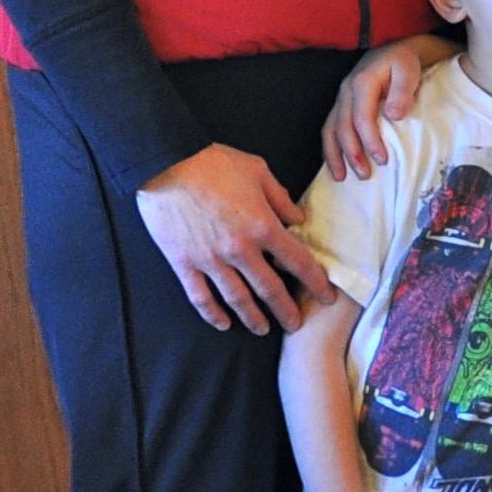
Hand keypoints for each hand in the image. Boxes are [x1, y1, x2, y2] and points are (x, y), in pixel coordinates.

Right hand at [135, 143, 329, 334]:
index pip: (298, 262)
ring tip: (263, 329)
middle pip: (270, 289)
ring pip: (237, 299)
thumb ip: (281, 198)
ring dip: (253, 318)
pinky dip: (212, 313)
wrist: (164, 162)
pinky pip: (200, 296)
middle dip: (286, 310)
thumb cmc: (212, 162)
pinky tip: (223, 323)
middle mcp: (240, 249)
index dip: (315, 283)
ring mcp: (210, 260)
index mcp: (262, 226)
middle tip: (296, 325)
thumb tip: (298, 220)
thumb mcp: (257, 171)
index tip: (326, 297)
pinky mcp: (183, 263)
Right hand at [322, 33, 455, 180]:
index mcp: (362, 82)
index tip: (383, 159)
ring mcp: (341, 98)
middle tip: (365, 175)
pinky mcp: (341, 104)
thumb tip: (393, 116)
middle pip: (342, 127)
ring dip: (335, 155)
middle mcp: (346, 90)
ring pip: (330, 129)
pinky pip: (329, 128)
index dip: (370, 140)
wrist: (396, 50)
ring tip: (342, 177)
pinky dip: (330, 148)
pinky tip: (335, 165)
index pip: (362, 117)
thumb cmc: (405, 62)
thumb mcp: (409, 70)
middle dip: (352, 153)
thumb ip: (403, 91)